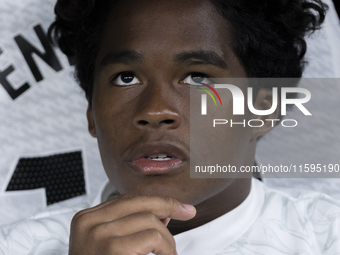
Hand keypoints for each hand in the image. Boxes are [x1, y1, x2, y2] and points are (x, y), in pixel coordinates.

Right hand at [68, 194, 195, 254]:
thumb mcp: (109, 244)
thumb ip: (131, 226)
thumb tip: (164, 214)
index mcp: (86, 219)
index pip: (127, 200)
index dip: (154, 201)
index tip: (177, 206)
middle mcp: (90, 223)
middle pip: (139, 203)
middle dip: (168, 205)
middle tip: (188, 211)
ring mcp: (100, 235)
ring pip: (150, 220)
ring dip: (167, 237)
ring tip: (169, 253)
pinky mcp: (113, 248)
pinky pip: (153, 237)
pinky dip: (166, 247)